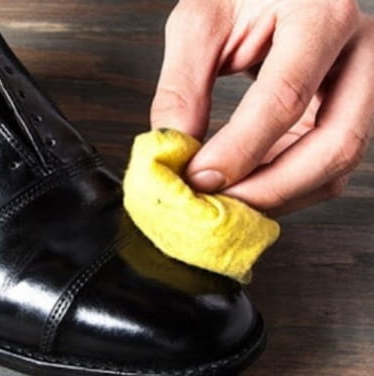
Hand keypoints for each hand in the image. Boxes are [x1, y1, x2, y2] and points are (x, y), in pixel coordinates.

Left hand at [151, 0, 373, 215]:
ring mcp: (363, 85)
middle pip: (334, 144)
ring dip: (278, 196)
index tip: (198, 177)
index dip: (239, 148)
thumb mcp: (200, 22)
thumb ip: (182, 85)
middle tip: (217, 205)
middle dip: (270, 188)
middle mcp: (359, 51)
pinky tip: (247, 188)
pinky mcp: (347, 111)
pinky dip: (285, 188)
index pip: (285, 97)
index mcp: (321, 15)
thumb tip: (173, 148)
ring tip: (225, 202)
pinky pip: (328, 166)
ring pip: (337, 165)